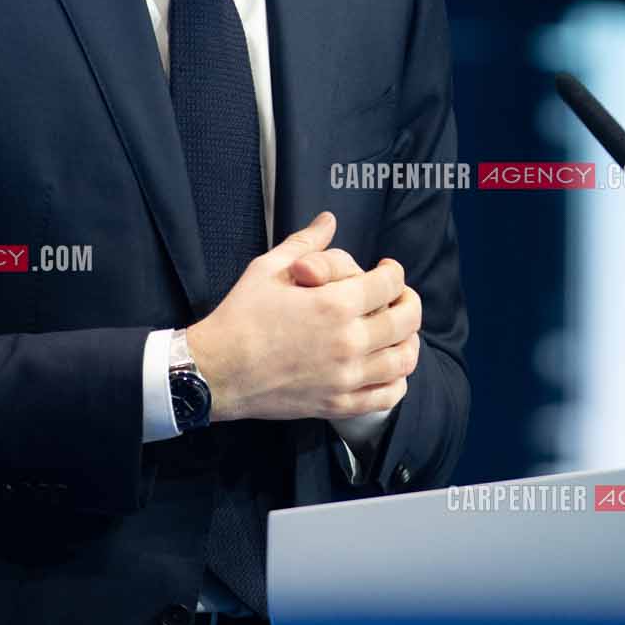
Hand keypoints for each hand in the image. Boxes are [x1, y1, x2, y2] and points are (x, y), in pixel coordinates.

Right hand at [187, 211, 420, 421]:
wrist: (216, 371)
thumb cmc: (240, 316)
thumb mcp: (269, 269)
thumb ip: (306, 244)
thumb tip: (329, 220)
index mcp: (335, 304)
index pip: (390, 283)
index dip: (394, 271)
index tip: (386, 270)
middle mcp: (348, 341)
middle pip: (406, 320)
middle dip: (408, 301)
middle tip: (400, 297)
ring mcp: (345, 377)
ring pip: (403, 360)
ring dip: (408, 341)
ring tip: (399, 332)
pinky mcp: (336, 403)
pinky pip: (385, 397)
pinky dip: (397, 382)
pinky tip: (389, 369)